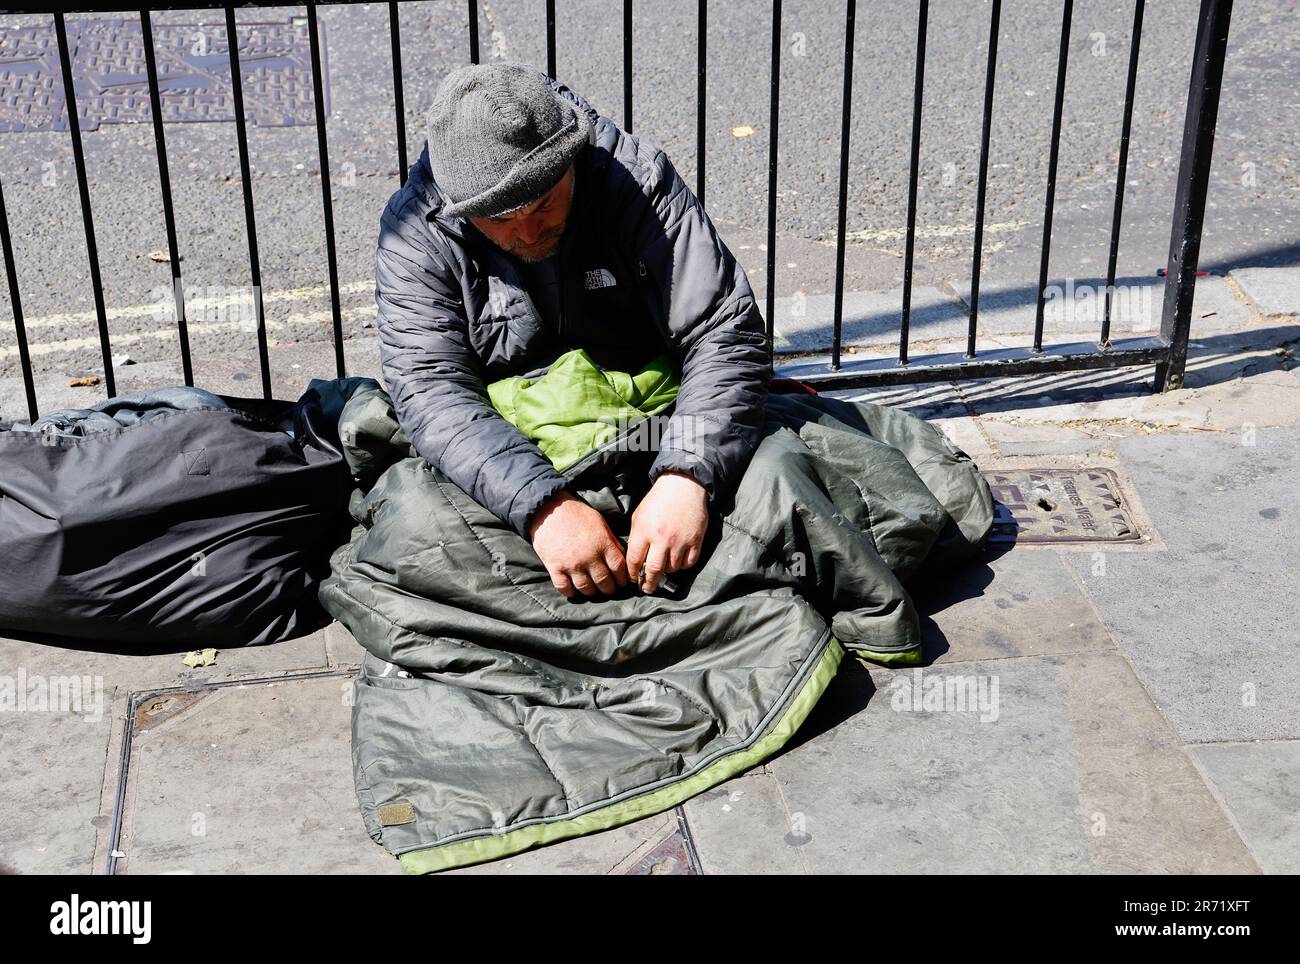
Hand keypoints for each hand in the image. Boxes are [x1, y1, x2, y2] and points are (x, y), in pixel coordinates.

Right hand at [528, 489, 629, 599]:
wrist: (548, 509)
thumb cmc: (576, 514)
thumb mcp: (600, 523)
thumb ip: (611, 541)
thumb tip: (621, 556)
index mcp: (602, 544)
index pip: (618, 568)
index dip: (622, 579)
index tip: (621, 582)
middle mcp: (589, 557)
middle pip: (604, 582)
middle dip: (609, 589)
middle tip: (609, 590)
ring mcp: (571, 564)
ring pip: (586, 588)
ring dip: (592, 592)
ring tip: (593, 591)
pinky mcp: (555, 567)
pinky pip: (564, 588)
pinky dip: (570, 592)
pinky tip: (574, 591)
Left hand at [625, 470, 708, 592]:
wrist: (682, 486)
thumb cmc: (658, 500)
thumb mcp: (638, 515)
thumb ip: (636, 537)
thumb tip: (634, 558)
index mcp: (644, 531)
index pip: (634, 561)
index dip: (633, 574)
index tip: (634, 579)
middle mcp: (662, 539)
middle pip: (654, 571)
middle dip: (649, 584)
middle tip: (647, 588)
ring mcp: (680, 541)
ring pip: (672, 569)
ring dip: (667, 571)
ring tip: (664, 568)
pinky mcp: (695, 540)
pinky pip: (689, 563)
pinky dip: (683, 565)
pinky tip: (678, 560)